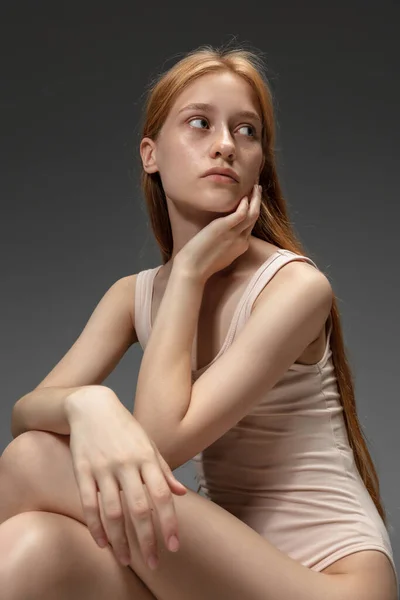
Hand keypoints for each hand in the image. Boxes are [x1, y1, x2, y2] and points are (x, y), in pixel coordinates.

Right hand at [66, 386, 186, 569]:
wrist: (91, 406)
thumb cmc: (124, 427)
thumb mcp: (148, 443)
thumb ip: (164, 469)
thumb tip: (181, 494)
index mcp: (146, 457)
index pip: (162, 495)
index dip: (169, 523)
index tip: (173, 546)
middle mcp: (126, 464)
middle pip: (139, 508)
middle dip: (147, 539)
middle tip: (153, 562)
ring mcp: (103, 468)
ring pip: (112, 511)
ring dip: (120, 540)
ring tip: (126, 560)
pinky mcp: (82, 470)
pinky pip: (88, 504)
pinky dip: (95, 526)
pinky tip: (102, 543)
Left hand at [175, 183, 261, 282]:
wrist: (192, 270)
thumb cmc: (200, 265)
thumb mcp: (220, 255)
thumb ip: (226, 245)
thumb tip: (223, 237)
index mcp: (240, 246)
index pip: (250, 226)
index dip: (252, 211)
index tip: (251, 201)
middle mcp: (241, 240)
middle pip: (254, 217)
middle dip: (257, 201)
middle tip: (257, 188)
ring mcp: (234, 234)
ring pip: (252, 213)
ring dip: (255, 198)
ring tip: (255, 186)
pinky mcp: (224, 228)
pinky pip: (241, 213)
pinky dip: (244, 204)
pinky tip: (243, 196)